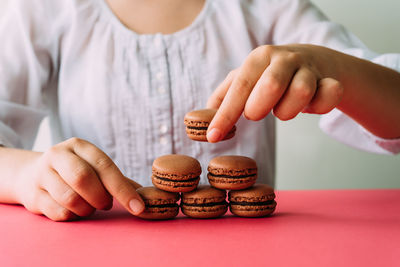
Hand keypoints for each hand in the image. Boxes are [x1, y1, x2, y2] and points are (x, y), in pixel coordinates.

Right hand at [15, 138, 144, 220]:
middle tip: (106, 204)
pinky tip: (74, 209)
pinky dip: (73, 216)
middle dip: (100, 198)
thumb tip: (144, 194)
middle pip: (83, 179)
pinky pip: (59, 213)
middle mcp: (57, 155)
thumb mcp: (93, 167)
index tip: (138, 207)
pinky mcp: (33, 196)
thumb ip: (117, 179)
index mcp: (79, 146)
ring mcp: (41, 175)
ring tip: (89, 206)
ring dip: (87, 209)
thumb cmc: (73, 172)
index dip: (122, 189)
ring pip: (70, 199)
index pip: (104, 166)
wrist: (30, 175)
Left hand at [206, 44, 343, 141]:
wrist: (313, 60)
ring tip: (283, 108)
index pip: (239, 88)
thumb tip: (202, 120)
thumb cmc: (270, 75)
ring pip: (300, 94)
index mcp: (258, 58)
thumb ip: (223, 98)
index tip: (213, 137)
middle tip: (257, 112)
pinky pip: (329, 97)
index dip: (225, 115)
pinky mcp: (331, 81)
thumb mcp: (244, 80)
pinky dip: (319, 107)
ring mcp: (309, 69)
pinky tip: (310, 106)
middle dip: (258, 108)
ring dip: (287, 111)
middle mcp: (284, 59)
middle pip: (270, 86)